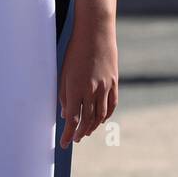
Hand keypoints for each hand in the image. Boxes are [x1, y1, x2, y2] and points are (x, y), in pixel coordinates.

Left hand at [59, 14, 118, 146]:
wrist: (96, 33)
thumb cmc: (75, 51)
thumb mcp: (64, 73)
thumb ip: (64, 96)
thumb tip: (65, 114)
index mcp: (76, 89)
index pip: (72, 120)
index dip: (68, 134)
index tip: (64, 143)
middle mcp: (91, 90)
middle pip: (87, 120)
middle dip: (80, 133)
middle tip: (76, 139)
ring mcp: (105, 87)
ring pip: (101, 115)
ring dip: (93, 126)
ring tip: (87, 132)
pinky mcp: (114, 82)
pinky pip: (112, 104)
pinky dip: (106, 115)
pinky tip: (101, 120)